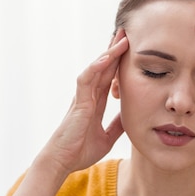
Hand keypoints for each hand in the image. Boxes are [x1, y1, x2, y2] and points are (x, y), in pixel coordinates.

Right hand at [38, 30, 128, 175]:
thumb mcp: (107, 138)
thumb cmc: (79, 151)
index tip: (131, 49)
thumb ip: (117, 126)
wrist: (62, 162)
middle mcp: (88, 96)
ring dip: (109, 53)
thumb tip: (130, 118)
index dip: (119, 63)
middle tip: (127, 33)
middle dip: (115, 50)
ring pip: (96, 69)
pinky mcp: (78, 103)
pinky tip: (107, 58)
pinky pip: (86, 80)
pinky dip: (96, 68)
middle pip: (103, 67)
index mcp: (95, 103)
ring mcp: (82, 98)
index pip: (109, 77)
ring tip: (121, 39)